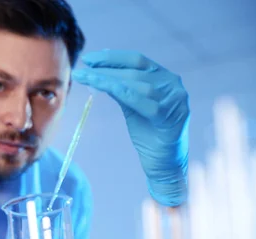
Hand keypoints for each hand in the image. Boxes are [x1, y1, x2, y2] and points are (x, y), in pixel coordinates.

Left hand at [73, 50, 189, 206]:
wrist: (164, 163)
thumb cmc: (149, 134)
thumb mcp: (133, 106)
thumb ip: (121, 88)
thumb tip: (99, 71)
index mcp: (165, 77)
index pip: (137, 60)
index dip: (112, 57)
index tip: (88, 59)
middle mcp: (172, 84)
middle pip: (134, 70)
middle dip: (105, 67)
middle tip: (82, 68)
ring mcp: (173, 99)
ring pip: (134, 82)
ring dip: (106, 78)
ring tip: (85, 77)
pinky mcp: (168, 116)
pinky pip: (138, 99)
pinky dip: (117, 90)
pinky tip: (100, 87)